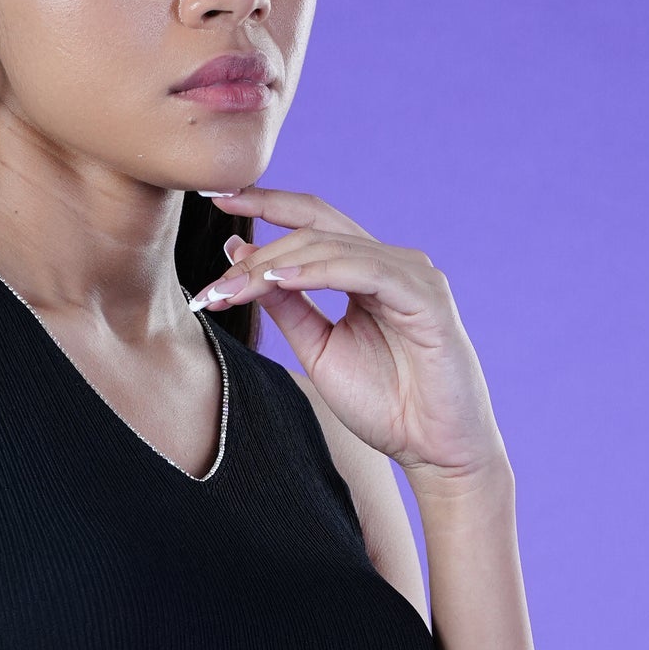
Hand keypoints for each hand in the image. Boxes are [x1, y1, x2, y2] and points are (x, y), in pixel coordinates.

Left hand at [197, 188, 506, 484]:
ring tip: (234, 285)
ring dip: (276, 264)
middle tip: (214, 283)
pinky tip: (280, 281)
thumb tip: (240, 255)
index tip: (216, 200)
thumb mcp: (319, 347)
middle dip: (258, 251)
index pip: (312, 220)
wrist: (434, 449)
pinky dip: (319, 271)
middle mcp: (390, 262)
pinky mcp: (426, 296)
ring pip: (332, 246)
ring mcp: (411, 275)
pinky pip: (364, 271)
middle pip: (314, 228)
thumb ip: (286, 305)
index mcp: (365, 269)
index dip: (265, 204)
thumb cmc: (385, 403)